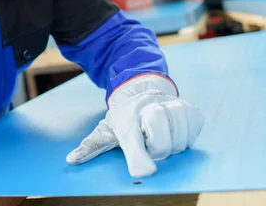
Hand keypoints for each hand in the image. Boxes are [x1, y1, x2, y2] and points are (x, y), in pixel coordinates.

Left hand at [66, 74, 203, 176]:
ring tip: (161, 136)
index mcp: (127, 116)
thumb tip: (71, 160)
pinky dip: (187, 136)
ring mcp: (173, 105)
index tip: (146, 172)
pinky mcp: (190, 110)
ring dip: (173, 144)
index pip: (134, 140)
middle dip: (157, 149)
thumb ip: (91, 146)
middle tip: (150, 142)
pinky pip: (194, 130)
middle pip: (162, 143)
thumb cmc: (124, 117)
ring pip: (181, 138)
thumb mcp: (105, 130)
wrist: (144, 93)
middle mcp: (151, 106)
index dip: (139, 156)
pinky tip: (176, 132)